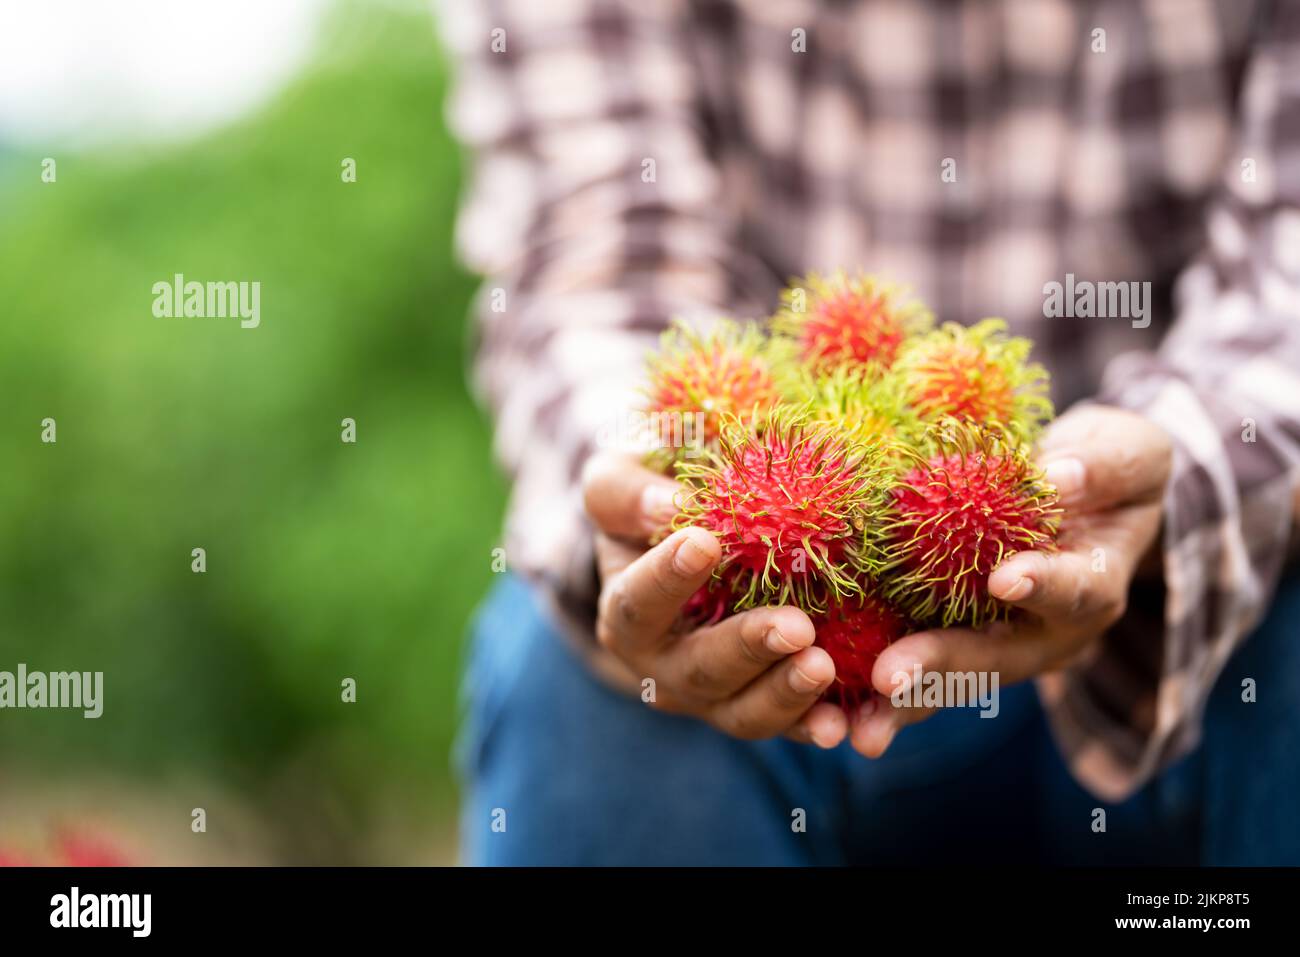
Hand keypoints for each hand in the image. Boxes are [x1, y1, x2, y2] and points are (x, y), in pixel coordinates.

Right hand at [581, 451, 849, 747]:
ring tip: (824, 667)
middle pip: (699, 669)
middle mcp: (663, 666)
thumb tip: (667, 506)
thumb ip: (627, 491)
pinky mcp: (760, 707)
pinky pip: (789, 725)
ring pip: (743, 712)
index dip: (666, 577)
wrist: (685, 546)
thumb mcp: (622, 482)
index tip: (705, 541)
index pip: (637, 601)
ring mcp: (712, 696)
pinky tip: (842, 721)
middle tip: (797, 626)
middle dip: (748, 649)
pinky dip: (815, 724)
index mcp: (626, 610)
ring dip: (785, 694)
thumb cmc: (652, 499)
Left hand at [850, 405, 1172, 757]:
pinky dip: (866, 686)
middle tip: (891, 679)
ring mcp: (993, 646)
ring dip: (899, 704)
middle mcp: (1042, 633)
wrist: (1081, 498)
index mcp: (1093, 585)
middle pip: (993, 659)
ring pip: (947, 683)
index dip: (1044, 585)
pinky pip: (907, 668)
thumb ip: (1103, 467)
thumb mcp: (1124, 455)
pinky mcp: (945, 640)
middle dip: (940, 668)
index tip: (1006, 576)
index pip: (1075, 591)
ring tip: (856, 730)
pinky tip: (822, 706)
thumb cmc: (1104, 468)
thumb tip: (1059, 475)